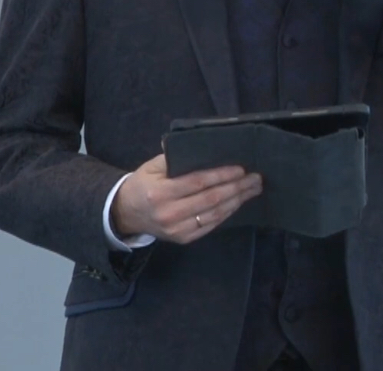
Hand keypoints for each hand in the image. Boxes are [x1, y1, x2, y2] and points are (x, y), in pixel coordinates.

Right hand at [111, 155, 261, 244]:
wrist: (126, 213)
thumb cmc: (142, 184)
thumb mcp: (151, 166)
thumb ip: (173, 156)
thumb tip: (198, 143)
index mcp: (161, 192)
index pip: (198, 182)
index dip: (221, 175)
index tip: (241, 169)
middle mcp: (170, 213)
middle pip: (211, 199)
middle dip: (237, 188)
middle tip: (256, 179)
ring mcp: (178, 229)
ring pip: (214, 214)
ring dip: (237, 201)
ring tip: (252, 190)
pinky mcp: (184, 239)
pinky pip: (211, 226)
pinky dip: (226, 213)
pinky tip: (237, 203)